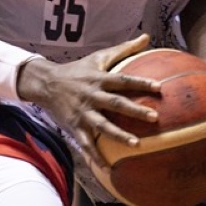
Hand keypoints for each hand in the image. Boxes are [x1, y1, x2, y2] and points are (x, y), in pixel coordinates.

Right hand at [17, 34, 159, 169]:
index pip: (123, 80)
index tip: (159, 87)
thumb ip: (124, 49)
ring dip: (119, 136)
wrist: (46, 83)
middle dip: (135, 110)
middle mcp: (92, 95)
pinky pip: (86, 144)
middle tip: (154, 117)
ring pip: (103, 126)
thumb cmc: (78, 69)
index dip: (140, 83)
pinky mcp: (75, 127)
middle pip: (116, 104)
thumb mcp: (99, 56)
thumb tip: (147, 36)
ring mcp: (83, 113)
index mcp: (99, 78)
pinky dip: (96, 157)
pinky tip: (109, 169)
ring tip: (137, 144)